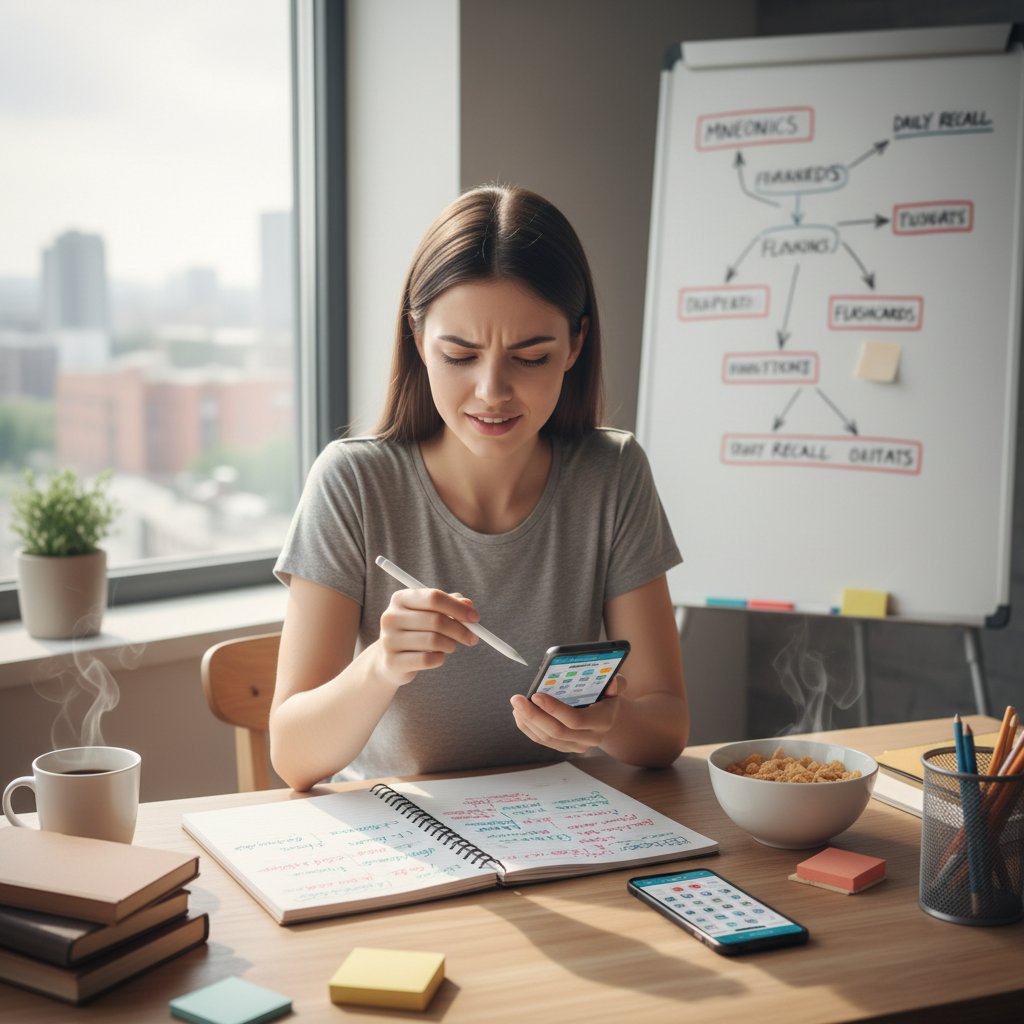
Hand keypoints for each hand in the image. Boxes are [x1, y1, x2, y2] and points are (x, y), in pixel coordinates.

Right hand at [374, 588, 478, 686]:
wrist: (390, 661)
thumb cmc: (416, 631)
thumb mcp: (431, 613)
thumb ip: (451, 605)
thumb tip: (468, 604)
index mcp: (400, 598)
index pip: (434, 597)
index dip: (458, 607)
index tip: (475, 618)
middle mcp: (391, 617)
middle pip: (436, 620)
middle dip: (460, 630)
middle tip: (473, 638)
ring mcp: (388, 640)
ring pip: (434, 640)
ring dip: (450, 645)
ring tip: (450, 646)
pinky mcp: (392, 662)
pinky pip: (427, 659)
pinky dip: (440, 658)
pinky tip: (438, 656)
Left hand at [509, 676, 626, 753]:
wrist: (607, 716)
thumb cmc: (607, 696)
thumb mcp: (614, 687)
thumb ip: (617, 683)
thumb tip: (612, 683)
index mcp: (602, 721)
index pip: (575, 720)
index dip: (554, 709)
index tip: (536, 694)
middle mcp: (590, 738)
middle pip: (557, 731)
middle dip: (534, 715)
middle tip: (517, 699)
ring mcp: (576, 746)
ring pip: (546, 738)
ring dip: (528, 721)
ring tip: (516, 704)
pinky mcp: (564, 747)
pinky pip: (543, 741)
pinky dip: (528, 728)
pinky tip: (520, 714)